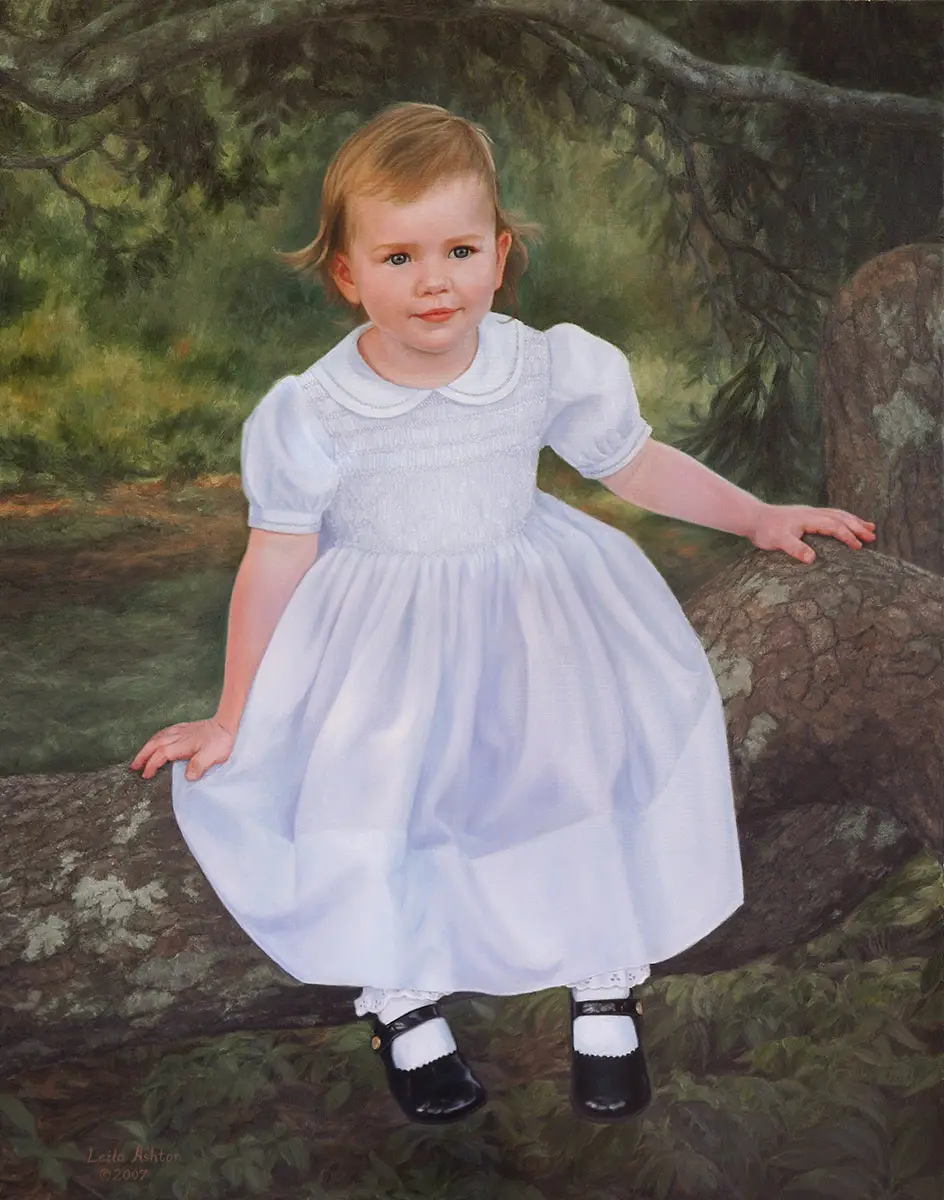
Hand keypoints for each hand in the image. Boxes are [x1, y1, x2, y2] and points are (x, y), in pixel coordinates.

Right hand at [130, 717, 235, 781]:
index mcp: (181, 745)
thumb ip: (198, 766)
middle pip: (154, 745)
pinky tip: (156, 740)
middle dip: (142, 755)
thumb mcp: (212, 757)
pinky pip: (165, 731)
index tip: (145, 775)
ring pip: (158, 737)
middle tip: (134, 766)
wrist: (227, 724)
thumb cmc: (220, 741)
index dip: (151, 765)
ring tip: (140, 756)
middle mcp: (177, 736)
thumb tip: (188, 777)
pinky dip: (156, 737)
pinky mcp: (185, 727)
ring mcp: (180, 731)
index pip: (160, 755)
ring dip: (147, 746)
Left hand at [750, 504, 876, 563]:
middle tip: (872, 537)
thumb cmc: (766, 530)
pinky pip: (831, 515)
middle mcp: (812, 513)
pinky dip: (843, 519)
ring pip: (838, 514)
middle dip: (857, 527)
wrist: (754, 518)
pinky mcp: (808, 515)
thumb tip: (812, 558)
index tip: (858, 547)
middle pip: (840, 518)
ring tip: (870, 527)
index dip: (847, 536)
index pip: (833, 526)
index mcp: (809, 519)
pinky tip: (848, 523)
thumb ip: (795, 548)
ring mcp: (811, 513)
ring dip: (854, 521)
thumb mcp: (778, 541)